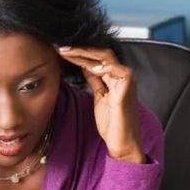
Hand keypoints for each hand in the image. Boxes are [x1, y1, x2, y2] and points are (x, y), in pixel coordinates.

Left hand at [58, 46, 144, 163]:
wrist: (122, 141)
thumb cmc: (112, 123)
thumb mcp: (99, 96)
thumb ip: (94, 80)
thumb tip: (84, 65)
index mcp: (116, 77)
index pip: (97, 58)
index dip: (79, 53)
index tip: (62, 51)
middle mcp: (122, 75)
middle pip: (101, 53)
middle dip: (80, 50)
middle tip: (61, 47)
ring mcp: (126, 79)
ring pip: (105, 57)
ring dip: (85, 54)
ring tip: (67, 52)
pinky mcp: (127, 86)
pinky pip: (116, 69)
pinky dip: (102, 67)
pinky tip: (89, 67)